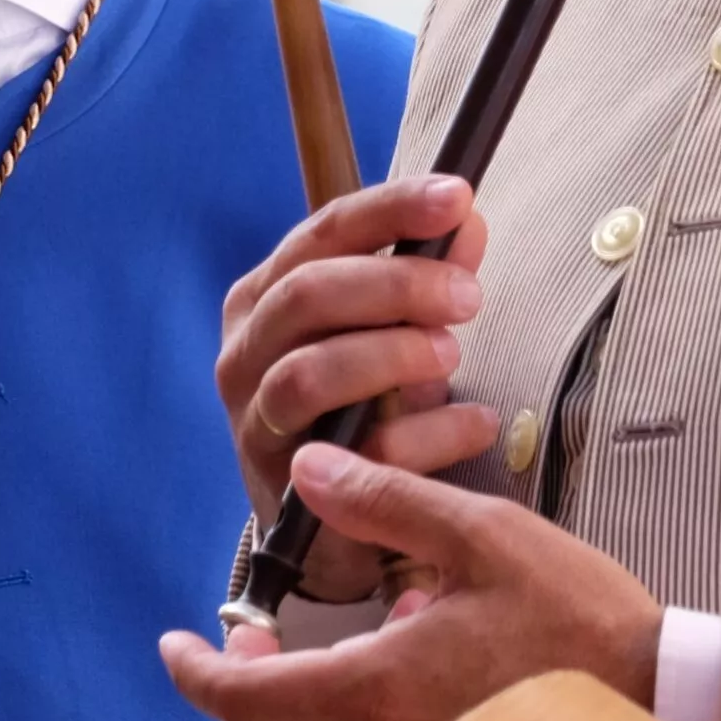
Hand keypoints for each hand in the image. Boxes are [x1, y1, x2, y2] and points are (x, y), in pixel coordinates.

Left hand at [162, 441, 663, 720]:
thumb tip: (306, 469)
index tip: (171, 643)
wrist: (666, 698)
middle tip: (249, 638)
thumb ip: (386, 501)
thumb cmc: (580, 618)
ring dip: (293, 710)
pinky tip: (387, 677)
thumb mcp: (482, 536)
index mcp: (379, 685)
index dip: (195, 670)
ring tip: (319, 647)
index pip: (245, 696)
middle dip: (238, 690)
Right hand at [217, 176, 500, 600]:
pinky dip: (423, 435)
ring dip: (391, 356)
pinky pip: (351, 454)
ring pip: (309, 373)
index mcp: (267, 295)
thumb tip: (468, 219)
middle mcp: (245, 350)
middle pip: (308, 294)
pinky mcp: (283, 487)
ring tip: (453, 355)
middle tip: (469, 295)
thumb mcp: (396, 334)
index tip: (456, 197)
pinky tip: (476, 425)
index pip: (324, 232)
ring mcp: (254, 420)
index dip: (391, 209)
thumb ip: (429, 277)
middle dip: (395, 285)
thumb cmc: (359, 408)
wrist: (328, 523)